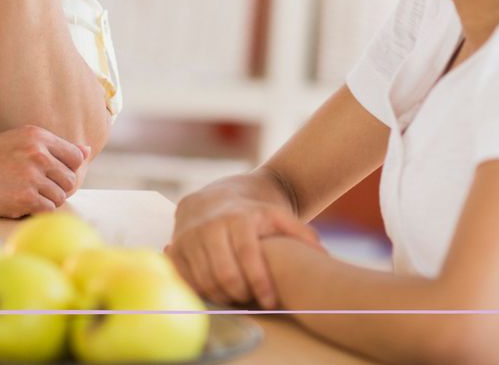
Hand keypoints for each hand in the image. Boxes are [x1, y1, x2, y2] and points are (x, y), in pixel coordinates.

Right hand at [0, 124, 90, 217]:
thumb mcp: (17, 141)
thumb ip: (51, 146)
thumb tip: (87, 151)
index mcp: (37, 135)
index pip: (76, 156)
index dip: (66, 169)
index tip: (49, 175)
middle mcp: (37, 153)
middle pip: (70, 178)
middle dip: (56, 187)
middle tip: (34, 189)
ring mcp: (31, 175)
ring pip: (61, 196)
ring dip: (46, 201)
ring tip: (24, 196)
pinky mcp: (24, 197)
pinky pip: (49, 210)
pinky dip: (38, 212)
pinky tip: (19, 205)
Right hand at [167, 188, 325, 308]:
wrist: (214, 197)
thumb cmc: (251, 213)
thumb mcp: (276, 215)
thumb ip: (300, 233)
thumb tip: (323, 255)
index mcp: (238, 218)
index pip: (249, 256)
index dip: (260, 283)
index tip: (272, 302)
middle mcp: (210, 225)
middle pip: (225, 273)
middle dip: (241, 294)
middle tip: (252, 300)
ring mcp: (190, 236)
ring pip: (205, 280)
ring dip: (223, 296)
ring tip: (238, 297)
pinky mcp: (176, 247)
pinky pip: (187, 279)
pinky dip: (202, 291)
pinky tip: (217, 290)